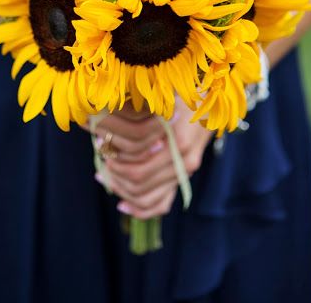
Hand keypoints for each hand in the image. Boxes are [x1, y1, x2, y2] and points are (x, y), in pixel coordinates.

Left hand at [97, 100, 213, 218]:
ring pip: (147, 198)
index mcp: (177, 143)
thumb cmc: (180, 99)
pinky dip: (140, 210)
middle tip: (101, 160)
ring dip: (122, 190)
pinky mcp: (182, 180)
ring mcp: (184, 174)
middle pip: (140, 184)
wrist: (208, 108)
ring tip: (104, 176)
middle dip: (114, 175)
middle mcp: (184, 162)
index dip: (115, 162)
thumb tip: (104, 120)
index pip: (138, 169)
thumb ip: (141, 114)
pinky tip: (122, 205)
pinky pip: (161, 204)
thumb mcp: (162, 101)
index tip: (101, 144)